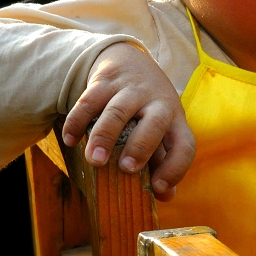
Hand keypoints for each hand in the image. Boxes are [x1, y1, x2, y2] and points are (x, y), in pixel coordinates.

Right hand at [62, 41, 194, 201]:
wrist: (130, 60)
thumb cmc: (147, 107)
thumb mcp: (161, 129)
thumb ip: (162, 161)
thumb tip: (167, 195)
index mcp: (175, 120)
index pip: (185, 144)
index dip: (176, 167)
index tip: (158, 188)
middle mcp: (158, 102)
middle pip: (156, 122)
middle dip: (141, 146)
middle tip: (125, 169)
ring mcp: (132, 89)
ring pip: (119, 110)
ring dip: (105, 136)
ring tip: (94, 161)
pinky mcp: (106, 80)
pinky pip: (89, 100)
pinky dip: (77, 121)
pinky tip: (70, 140)